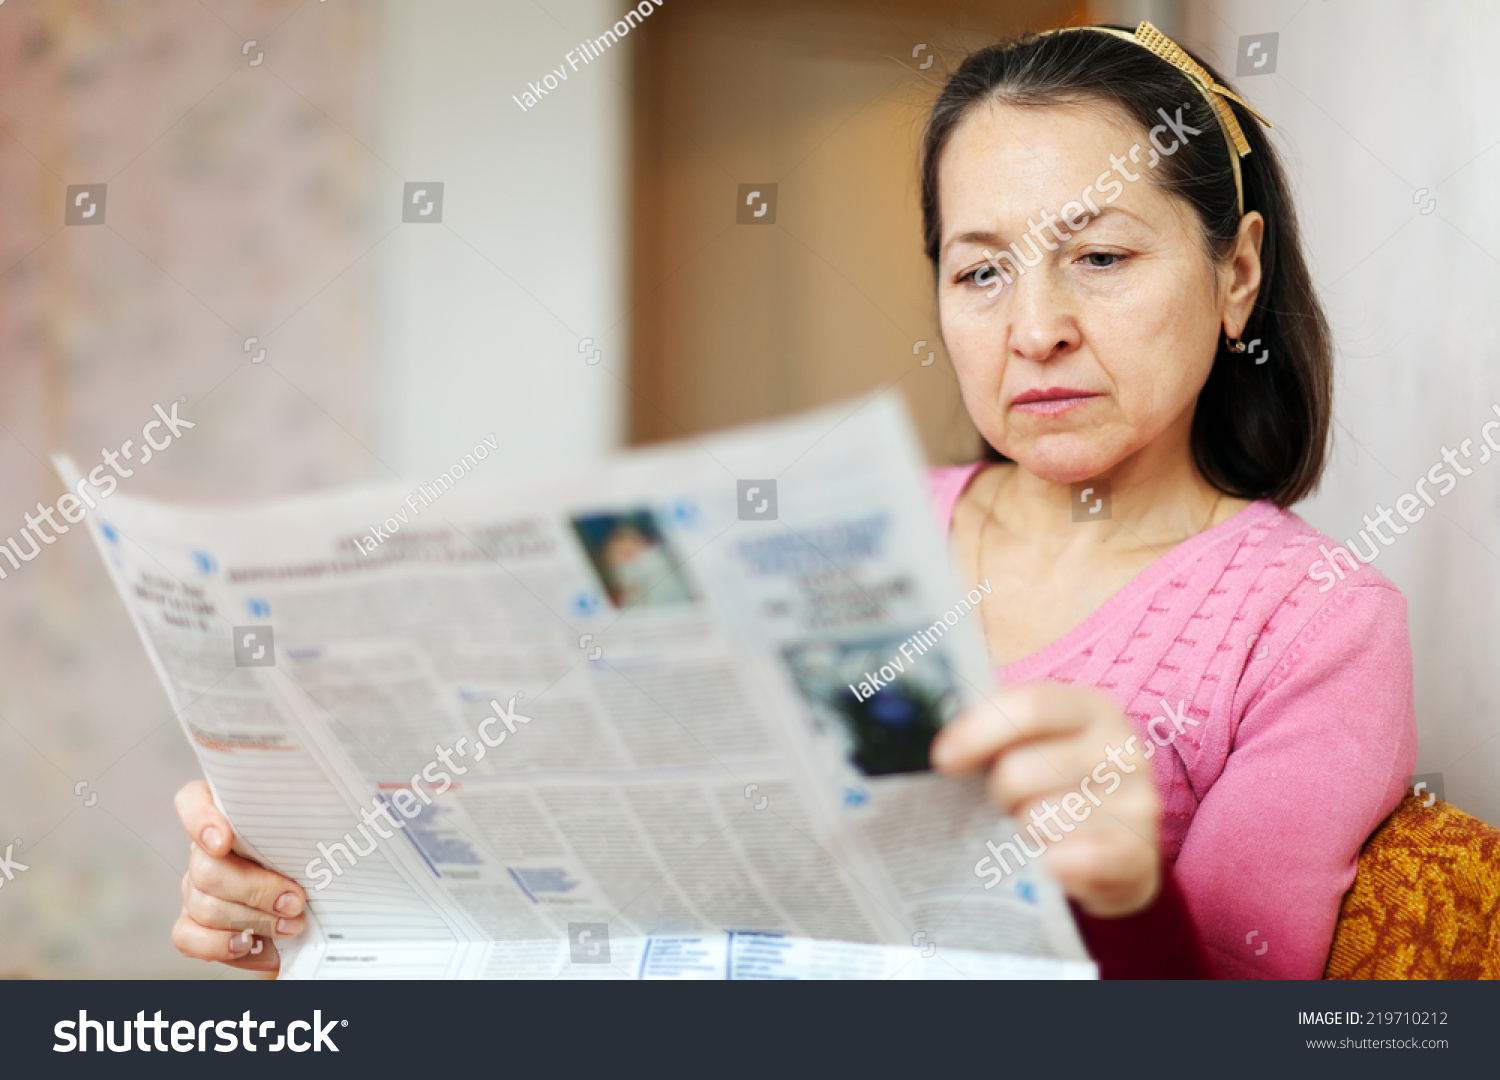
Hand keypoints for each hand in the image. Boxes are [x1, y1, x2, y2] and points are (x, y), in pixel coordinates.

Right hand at [171, 780, 305, 971]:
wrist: (313, 906)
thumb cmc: (316, 860)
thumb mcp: (317, 835)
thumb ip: (312, 823)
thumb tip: (352, 815)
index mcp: (230, 815)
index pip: (193, 801)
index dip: (200, 819)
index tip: (225, 840)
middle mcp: (206, 850)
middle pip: (205, 866)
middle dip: (254, 888)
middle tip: (296, 900)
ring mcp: (196, 887)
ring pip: (203, 904)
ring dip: (252, 920)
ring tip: (292, 925)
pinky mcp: (194, 923)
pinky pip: (189, 936)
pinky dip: (219, 944)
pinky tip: (250, 944)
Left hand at [931, 683, 1160, 916]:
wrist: (1118, 850)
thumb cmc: (1059, 787)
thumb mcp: (1036, 745)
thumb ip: (996, 732)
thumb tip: (944, 750)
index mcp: (1092, 708)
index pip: (1030, 706)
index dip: (977, 731)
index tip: (943, 759)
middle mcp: (1123, 749)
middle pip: (1022, 770)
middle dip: (997, 793)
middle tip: (1005, 804)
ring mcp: (1138, 801)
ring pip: (1038, 819)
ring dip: (1024, 830)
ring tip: (1037, 829)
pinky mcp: (1138, 853)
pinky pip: (1068, 859)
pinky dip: (1048, 864)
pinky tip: (1050, 860)